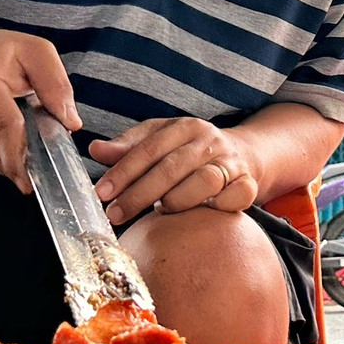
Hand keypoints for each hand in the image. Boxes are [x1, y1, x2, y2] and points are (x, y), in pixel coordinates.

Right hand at [0, 25, 79, 193]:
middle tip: (46, 160)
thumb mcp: (35, 51)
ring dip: (15, 157)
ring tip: (27, 136)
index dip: (21, 154)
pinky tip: (9, 135)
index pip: (4, 125)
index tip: (36, 176)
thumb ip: (56, 85)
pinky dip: (3, 153)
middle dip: (25, 160)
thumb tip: (71, 122)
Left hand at [86, 118, 258, 223]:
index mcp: (184, 127)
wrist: (243, 154)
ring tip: (159, 211)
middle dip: (139, 194)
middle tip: (115, 214)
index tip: (101, 193)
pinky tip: (198, 215)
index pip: (148, 149)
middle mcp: (208, 142)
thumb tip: (95, 149)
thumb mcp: (158, 140)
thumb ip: (127, 147)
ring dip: (177, 200)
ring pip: (203, 182)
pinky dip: (216, 208)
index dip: (122, 172)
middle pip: (171, 168)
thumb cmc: (189, 150)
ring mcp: (231, 163)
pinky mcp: (248, 184)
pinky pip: (235, 198)